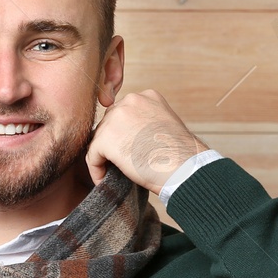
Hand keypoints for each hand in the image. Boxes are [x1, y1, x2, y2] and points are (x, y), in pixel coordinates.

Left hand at [84, 90, 209, 192]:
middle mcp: (130, 101)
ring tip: (113, 173)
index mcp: (146, 96)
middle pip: (108, 124)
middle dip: (111, 144)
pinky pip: (92, 156)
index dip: (123, 134)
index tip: (128, 151)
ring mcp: (116, 118)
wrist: (185, 168)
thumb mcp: (164, 126)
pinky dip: (96, 170)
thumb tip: (126, 137)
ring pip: (99, 139)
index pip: (123, 114)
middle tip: (118, 164)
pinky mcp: (105, 139)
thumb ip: (144, 123)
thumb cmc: (180, 155)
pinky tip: (104, 180)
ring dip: (104, 157)